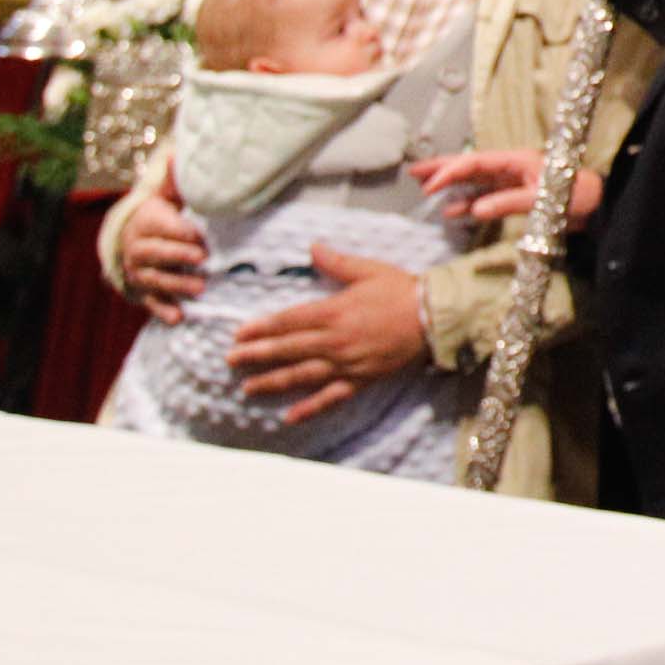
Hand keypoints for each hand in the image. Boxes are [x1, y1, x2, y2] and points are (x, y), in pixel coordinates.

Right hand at [115, 186, 210, 321]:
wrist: (129, 240)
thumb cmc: (157, 216)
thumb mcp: (164, 197)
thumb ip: (174, 181)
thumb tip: (178, 153)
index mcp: (145, 223)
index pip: (162, 227)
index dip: (181, 232)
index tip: (201, 236)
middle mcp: (137, 248)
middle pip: (155, 253)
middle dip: (178, 257)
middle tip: (203, 260)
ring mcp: (138, 272)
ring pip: (154, 279)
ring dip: (175, 285)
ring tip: (200, 289)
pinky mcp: (142, 292)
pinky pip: (150, 302)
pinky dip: (162, 310)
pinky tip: (178, 318)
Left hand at [226, 252, 428, 427]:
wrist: (434, 316)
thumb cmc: (402, 290)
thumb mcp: (368, 270)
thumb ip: (337, 263)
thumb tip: (312, 247)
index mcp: (335, 311)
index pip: (289, 321)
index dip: (261, 328)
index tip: (238, 335)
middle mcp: (335, 340)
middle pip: (288, 349)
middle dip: (256, 355)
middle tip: (230, 361)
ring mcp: (347, 363)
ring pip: (302, 375)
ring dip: (273, 382)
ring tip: (248, 388)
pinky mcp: (361, 379)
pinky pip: (332, 397)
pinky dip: (310, 408)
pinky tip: (290, 416)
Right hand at [410, 150, 601, 231]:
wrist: (597, 206)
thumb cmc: (575, 195)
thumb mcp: (542, 199)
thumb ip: (508, 203)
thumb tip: (474, 210)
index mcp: (516, 159)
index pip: (475, 162)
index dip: (450, 171)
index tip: (429, 185)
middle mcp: (509, 167)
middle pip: (469, 165)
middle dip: (441, 168)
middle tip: (413, 172)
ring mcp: (510, 181)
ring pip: (473, 182)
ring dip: (450, 186)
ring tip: (424, 189)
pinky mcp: (514, 196)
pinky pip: (484, 198)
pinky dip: (467, 204)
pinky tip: (451, 211)